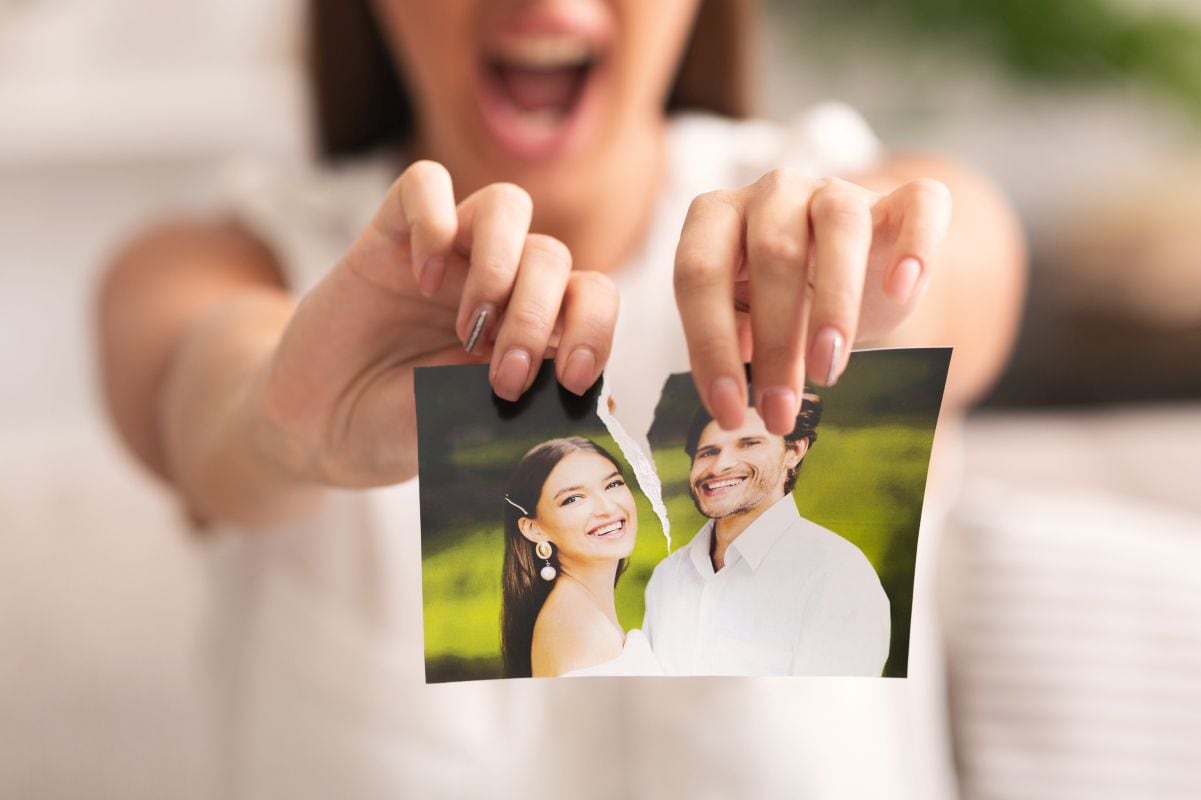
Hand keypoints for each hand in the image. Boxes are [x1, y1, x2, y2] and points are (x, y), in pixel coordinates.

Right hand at [254, 160, 618, 486]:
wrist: (318, 427)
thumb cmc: (399, 428)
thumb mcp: (466, 426)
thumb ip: (522, 405)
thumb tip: (602, 402)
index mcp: (530, 328)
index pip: (590, 297)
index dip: (594, 327)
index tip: (571, 376)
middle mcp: (498, 283)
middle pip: (551, 256)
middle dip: (536, 315)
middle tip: (504, 375)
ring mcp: (447, 255)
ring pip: (506, 206)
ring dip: (500, 264)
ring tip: (469, 327)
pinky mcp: (390, 236)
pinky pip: (425, 185)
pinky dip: (434, 220)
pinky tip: (421, 278)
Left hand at [673, 168, 951, 434]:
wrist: (851, 267)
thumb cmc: (786, 299)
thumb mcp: (748, 320)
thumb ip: (737, 338)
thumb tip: (736, 379)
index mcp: (718, 217)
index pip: (699, 272)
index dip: (710, 344)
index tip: (728, 410)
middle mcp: (774, 192)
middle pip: (773, 254)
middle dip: (775, 344)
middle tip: (780, 410)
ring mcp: (837, 189)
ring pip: (840, 225)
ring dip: (835, 304)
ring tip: (829, 369)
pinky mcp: (900, 199)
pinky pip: (920, 204)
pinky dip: (916, 245)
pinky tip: (902, 290)